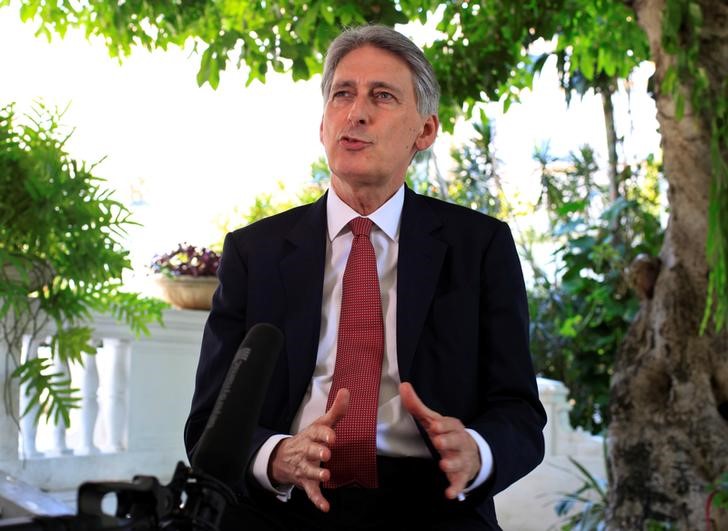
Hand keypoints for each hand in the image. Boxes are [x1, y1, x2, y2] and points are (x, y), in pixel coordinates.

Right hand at [268, 388, 348, 511]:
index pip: (316, 432)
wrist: (282, 458)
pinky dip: (317, 500)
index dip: (324, 434)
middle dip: (317, 451)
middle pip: (310, 451)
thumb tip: (347, 392)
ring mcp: (304, 468)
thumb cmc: (308, 439)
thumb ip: (336, 411)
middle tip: (326, 453)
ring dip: (317, 474)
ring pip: (309, 471)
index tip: (332, 436)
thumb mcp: (320, 424)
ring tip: (326, 477)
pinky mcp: (306, 483)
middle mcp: (306, 451)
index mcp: (311, 436)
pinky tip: (325, 507)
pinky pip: (311, 492)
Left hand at [400, 382, 480, 499]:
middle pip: (457, 441)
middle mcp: (461, 442)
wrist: (471, 453)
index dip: (444, 426)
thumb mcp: (434, 420)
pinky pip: (460, 482)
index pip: (451, 424)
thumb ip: (417, 405)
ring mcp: (462, 459)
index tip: (435, 426)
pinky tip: (449, 494)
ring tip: (442, 465)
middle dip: (449, 442)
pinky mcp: (462, 475)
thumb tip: (403, 385)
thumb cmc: (447, 434)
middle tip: (438, 442)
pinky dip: (456, 487)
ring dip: (452, 464)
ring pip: (460, 462)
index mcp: (454, 428)